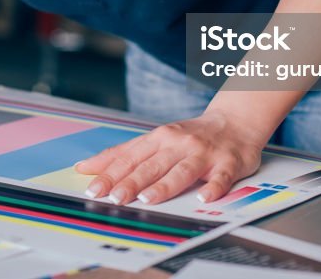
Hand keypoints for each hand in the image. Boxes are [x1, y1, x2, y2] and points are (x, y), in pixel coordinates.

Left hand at [74, 109, 265, 204]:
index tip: (94, 188)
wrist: (234, 122)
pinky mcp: (228, 163)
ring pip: (182, 170)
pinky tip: (204, 197)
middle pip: (152, 165)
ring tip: (147, 199)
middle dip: (131, 181)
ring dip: (164, 185)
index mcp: (159, 138)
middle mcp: (179, 143)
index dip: (111, 173)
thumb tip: (86, 167)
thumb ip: (124, 154)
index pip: (130, 157)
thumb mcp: (156, 139)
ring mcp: (203, 153)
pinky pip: (221, 177)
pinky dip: (214, 187)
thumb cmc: (190, 136)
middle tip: (114, 198)